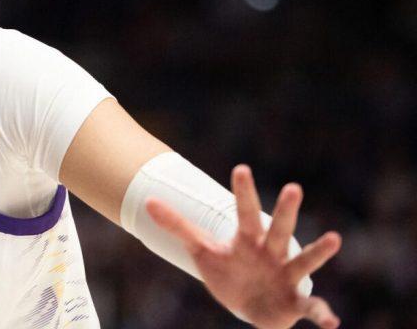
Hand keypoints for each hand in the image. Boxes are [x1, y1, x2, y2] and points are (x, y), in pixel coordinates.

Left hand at [147, 164, 341, 328]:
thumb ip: (178, 226)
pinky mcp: (296, 302)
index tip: (241, 168)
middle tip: (293, 187)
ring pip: (304, 261)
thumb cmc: (229, 271)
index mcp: (249, 239)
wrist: (251, 304)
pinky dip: (322, 314)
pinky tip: (331, 322)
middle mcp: (272, 252)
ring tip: (334, 238)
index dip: (242, 192)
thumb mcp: (202, 249)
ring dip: (319, 252)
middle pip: (279, 228)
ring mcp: (287, 276)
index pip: (243, 212)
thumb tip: (147, 201)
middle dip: (285, 210)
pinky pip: (312, 307)